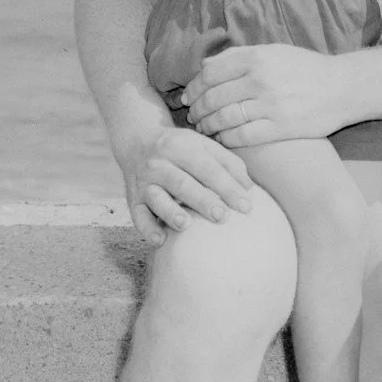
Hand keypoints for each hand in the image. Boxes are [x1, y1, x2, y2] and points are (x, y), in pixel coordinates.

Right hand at [118, 120, 255, 243]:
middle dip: (202, 201)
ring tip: (185, 225)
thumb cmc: (181, 149)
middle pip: (182, 183)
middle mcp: (159, 163)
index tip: (246, 207)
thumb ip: (228, 162)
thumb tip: (249, 187)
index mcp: (181, 147)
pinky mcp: (132, 198)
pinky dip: (146, 228)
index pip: (208, 169)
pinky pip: (137, 214)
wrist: (137, 141)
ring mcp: (144, 181)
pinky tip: (160, 240)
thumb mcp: (203, 145)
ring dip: (170, 211)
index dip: (227, 188)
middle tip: (222, 217)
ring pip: (156, 197)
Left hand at [182, 42, 363, 148]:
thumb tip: (205, 64)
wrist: (344, 88)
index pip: (211, 74)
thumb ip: (239, 55)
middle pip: (213, 97)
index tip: (188, 97)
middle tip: (192, 116)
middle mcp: (260, 80)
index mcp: (256, 58)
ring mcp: (270, 105)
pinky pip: (242, 136)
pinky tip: (223, 139)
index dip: (194, 87)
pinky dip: (226, 138)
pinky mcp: (281, 127)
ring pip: (224, 118)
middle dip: (198, 109)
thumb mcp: (274, 52)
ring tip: (204, 129)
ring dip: (208, 126)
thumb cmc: (306, 68)